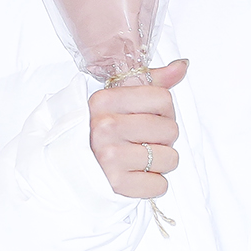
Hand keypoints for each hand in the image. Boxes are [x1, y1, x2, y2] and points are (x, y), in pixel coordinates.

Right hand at [89, 59, 187, 198]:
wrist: (69, 170)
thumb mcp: (118, 101)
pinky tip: (135, 177)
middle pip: (170, 129)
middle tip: (141, 143)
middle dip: (162, 139)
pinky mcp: (116, 184)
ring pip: (170, 159)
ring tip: (138, 161)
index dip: (163, 112)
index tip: (148, 119)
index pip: (163, 99)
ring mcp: (109, 156)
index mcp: (105, 100)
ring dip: (160, 163)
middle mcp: (105, 126)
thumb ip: (152, 81)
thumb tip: (182, 66)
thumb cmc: (99, 134)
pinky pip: (160, 185)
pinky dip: (152, 185)